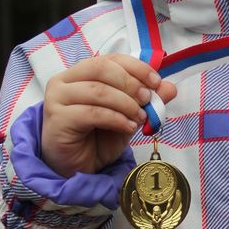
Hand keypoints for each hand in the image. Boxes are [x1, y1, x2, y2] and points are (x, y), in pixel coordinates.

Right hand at [41, 54, 176, 177]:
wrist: (79, 169)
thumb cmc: (99, 137)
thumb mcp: (129, 115)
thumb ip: (147, 100)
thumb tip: (171, 87)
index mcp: (82, 72)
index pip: (111, 59)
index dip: (136, 67)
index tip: (156, 82)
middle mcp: (65, 80)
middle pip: (101, 68)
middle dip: (130, 82)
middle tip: (147, 99)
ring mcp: (58, 98)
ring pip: (98, 90)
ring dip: (126, 103)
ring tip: (140, 117)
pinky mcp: (57, 119)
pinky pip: (92, 112)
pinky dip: (116, 118)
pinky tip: (129, 127)